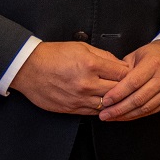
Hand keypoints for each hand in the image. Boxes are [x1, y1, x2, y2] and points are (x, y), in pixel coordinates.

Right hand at [9, 41, 128, 114]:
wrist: (28, 68)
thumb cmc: (52, 55)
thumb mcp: (81, 47)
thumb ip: (104, 56)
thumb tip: (120, 65)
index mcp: (90, 65)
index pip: (122, 73)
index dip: (129, 73)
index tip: (132, 73)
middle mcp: (86, 83)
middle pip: (118, 90)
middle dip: (125, 88)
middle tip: (130, 87)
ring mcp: (78, 98)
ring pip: (107, 104)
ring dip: (114, 101)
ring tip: (118, 97)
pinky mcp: (70, 108)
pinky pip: (92, 112)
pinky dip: (101, 108)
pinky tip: (104, 104)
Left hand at [98, 40, 159, 121]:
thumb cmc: (155, 54)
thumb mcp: (136, 55)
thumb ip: (123, 70)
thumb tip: (107, 87)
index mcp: (154, 63)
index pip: (133, 82)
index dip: (118, 94)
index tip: (105, 101)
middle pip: (139, 98)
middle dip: (119, 108)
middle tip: (104, 114)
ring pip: (145, 107)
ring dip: (126, 115)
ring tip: (112, 117)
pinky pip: (152, 111)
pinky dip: (137, 115)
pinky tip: (125, 116)